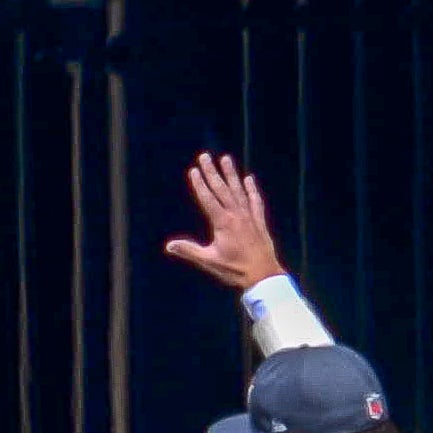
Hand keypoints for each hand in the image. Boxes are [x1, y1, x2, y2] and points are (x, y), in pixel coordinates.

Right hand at [163, 150, 286, 289]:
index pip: (208, 199)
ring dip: (231, 174)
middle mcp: (236, 215)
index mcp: (223, 223)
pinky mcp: (259, 222)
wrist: (264, 276)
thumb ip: (189, 251)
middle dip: (212, 172)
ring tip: (226, 158)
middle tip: (204, 156)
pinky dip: (252, 190)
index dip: (200, 184)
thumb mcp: (209, 261)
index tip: (194, 170)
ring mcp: (249, 217)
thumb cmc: (235, 270)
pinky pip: (255, 201)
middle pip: (222, 189)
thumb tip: (169, 245)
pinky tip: (249, 179)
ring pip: (239, 191)